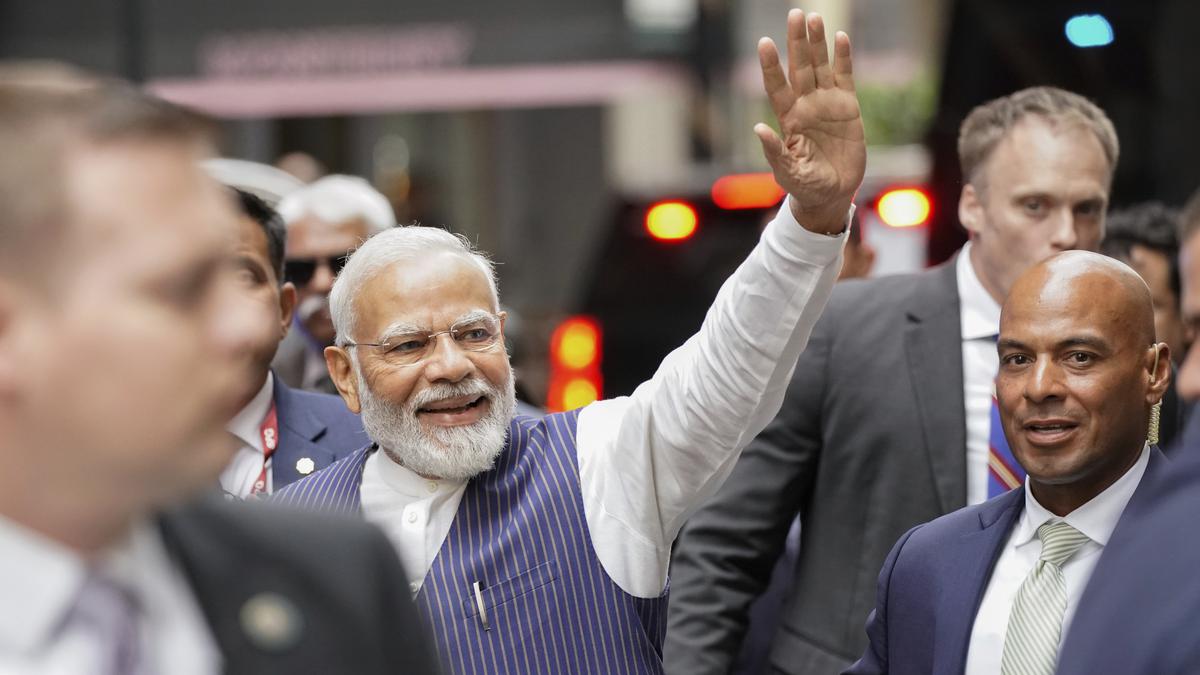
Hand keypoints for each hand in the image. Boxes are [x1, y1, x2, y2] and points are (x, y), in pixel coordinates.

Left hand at [756, 10, 865, 234]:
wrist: (832, 195)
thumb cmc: (805, 186)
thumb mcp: (788, 173)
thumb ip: (775, 152)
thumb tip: (757, 130)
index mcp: (788, 119)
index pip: (777, 86)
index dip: (771, 65)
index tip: (764, 43)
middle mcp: (805, 105)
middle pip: (799, 67)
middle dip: (796, 41)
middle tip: (795, 14)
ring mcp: (827, 104)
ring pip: (820, 66)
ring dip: (817, 43)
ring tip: (814, 17)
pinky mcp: (848, 107)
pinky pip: (845, 76)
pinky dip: (843, 58)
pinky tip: (840, 37)